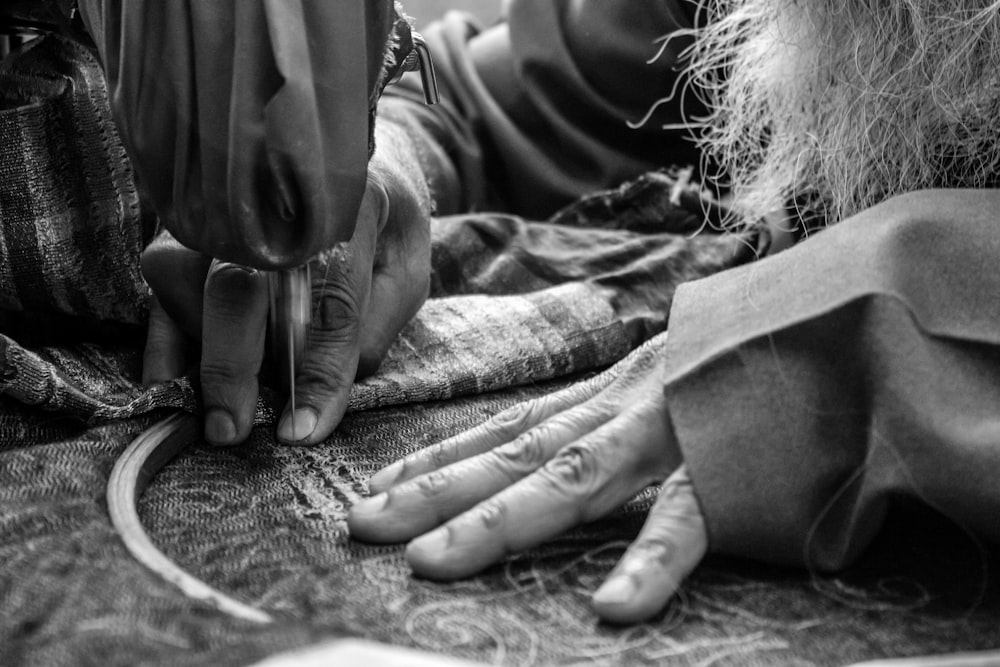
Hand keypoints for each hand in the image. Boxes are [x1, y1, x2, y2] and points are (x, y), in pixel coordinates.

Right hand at [140, 152, 430, 445]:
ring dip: (200, 351)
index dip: (318, 369)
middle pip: (240, 284)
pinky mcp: (186, 223)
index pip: (332, 295)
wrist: (337, 161)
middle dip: (232, 366)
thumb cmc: (381, 225)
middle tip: (232, 430)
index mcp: (351, 202)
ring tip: (221, 404)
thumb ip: (376, 327)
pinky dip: (165, 337)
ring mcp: (222, 205)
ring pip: (185, 280)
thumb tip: (319, 390)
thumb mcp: (406, 272)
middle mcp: (274, 197)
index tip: (303, 429)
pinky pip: (158, 282)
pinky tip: (174, 381)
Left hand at [347, 335, 708, 623]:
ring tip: (435, 564)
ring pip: (574, 477)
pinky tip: (612, 607)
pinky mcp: (734, 466)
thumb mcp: (660, 377)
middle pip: (514, 451)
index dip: (437, 458)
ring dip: (501, 520)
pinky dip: (650, 562)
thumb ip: (609, 412)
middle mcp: (622, 406)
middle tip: (362, 526)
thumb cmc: (743, 357)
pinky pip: (688, 520)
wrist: (840, 314)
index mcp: (606, 392)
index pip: (507, 426)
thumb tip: (556, 446)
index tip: (376, 487)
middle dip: (434, 491)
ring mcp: (671, 431)